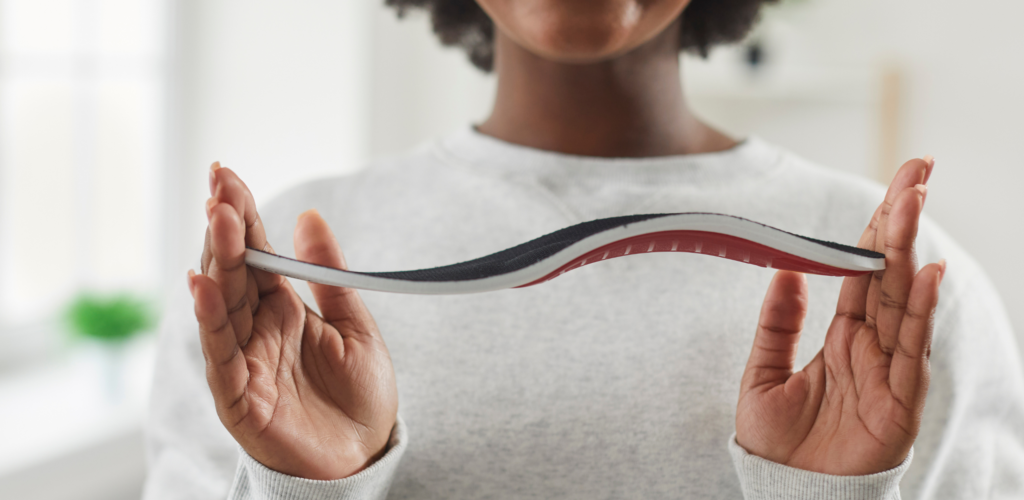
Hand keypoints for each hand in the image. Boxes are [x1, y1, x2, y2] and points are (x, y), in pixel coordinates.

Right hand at [188, 163, 397, 479]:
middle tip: (220, 183)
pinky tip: (204, 283)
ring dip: (218, 259)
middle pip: (234, 270)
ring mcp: (244, 361)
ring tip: (218, 217)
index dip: (243, 215)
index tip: (228, 176)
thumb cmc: (360, 397)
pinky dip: (210, 319)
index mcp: (282, 309)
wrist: (366, 456)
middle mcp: (256, 330)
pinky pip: (221, 354)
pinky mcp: (240, 397)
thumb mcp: (355, 325)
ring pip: (222, 303)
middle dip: (226, 226)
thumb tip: (309, 216)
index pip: (255, 253)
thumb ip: (329, 275)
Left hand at [736, 157, 944, 474]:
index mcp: (843, 335)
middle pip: (891, 272)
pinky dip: (922, 311)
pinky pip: (912, 350)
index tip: (894, 185)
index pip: (865, 270)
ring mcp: (890, 371)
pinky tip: (926, 273)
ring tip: (913, 200)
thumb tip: (786, 270)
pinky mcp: (899, 402)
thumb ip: (776, 324)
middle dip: (903, 220)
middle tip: (917, 169)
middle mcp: (873, 346)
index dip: (877, 228)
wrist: (784, 494)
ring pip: (904, 299)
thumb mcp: (762, 374)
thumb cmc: (776, 442)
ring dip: (909, 248)